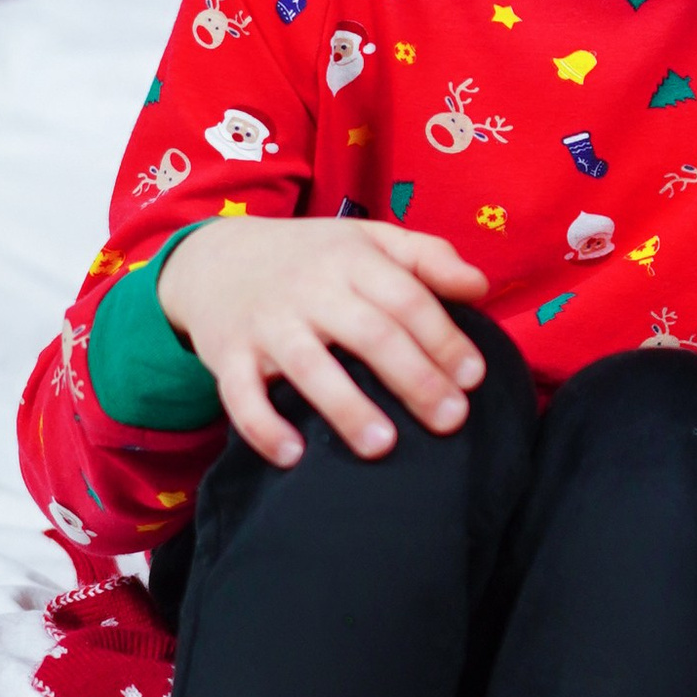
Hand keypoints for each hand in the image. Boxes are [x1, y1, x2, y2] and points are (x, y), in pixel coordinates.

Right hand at [154, 215, 490, 467]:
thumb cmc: (313, 257)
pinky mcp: (228, 356)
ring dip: (346, 407)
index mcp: (351, 259)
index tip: (473, 378)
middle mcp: (308, 289)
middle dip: (413, 378)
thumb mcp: (370, 240)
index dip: (443, 338)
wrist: (215, 259)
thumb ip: (429, 256)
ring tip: (383, 447)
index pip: (406, 298)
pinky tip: (295, 456)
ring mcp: (266, 323)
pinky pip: (241, 396)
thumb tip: (481, 286)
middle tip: (451, 420)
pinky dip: (263, 427)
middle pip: (368, 333)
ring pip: (308, 366)